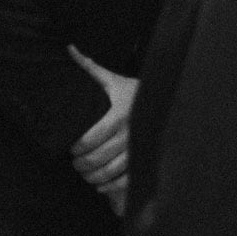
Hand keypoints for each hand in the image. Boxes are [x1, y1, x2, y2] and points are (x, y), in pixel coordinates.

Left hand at [68, 46, 136, 212]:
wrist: (168, 100)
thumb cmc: (136, 92)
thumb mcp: (114, 79)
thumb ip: (90, 67)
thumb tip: (68, 49)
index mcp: (120, 114)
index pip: (90, 139)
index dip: (76, 148)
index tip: (71, 148)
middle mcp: (130, 134)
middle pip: (97, 159)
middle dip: (81, 164)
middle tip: (76, 162)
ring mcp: (139, 149)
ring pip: (109, 172)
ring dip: (93, 177)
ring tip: (86, 172)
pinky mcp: (146, 161)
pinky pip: (125, 180)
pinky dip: (110, 186)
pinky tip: (101, 183)